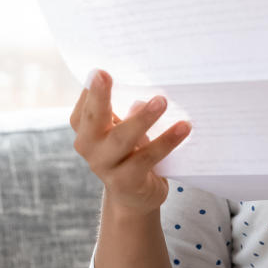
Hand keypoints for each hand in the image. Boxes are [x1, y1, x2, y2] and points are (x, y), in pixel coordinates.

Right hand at [70, 69, 191, 215]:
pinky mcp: (126, 181)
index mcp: (86, 128)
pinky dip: (166, 141)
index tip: (101, 69)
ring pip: (121, 139)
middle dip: (99, 97)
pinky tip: (183, 128)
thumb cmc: (130, 153)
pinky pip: (146, 158)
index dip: (91, 88)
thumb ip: (128, 111)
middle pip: (93, 119)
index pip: (85, 105)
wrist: (134, 197)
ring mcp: (105, 166)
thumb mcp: (125, 129)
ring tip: (161, 101)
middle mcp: (89, 146)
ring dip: (142, 119)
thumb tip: (146, 94)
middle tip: (105, 75)